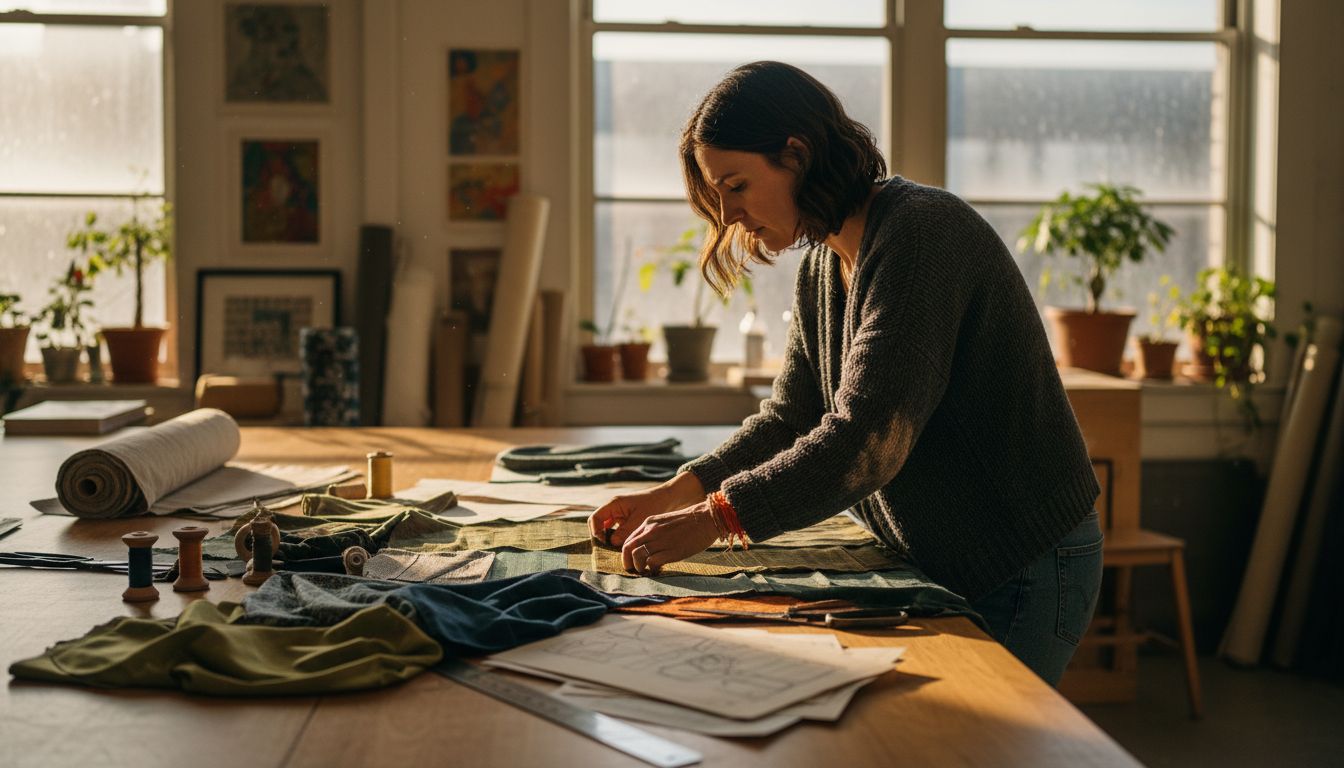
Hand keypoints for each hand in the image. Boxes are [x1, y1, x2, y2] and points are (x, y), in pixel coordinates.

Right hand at [588, 471, 704, 546]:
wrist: (669, 498)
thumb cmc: (654, 505)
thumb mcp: (639, 520)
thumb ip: (624, 531)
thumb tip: (611, 543)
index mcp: (614, 504)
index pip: (595, 518)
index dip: (596, 531)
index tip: (604, 543)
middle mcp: (614, 508)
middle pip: (599, 524)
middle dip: (601, 536)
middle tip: (609, 549)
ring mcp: (620, 514)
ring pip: (607, 528)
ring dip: (610, 538)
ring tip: (618, 550)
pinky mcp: (626, 519)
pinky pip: (616, 530)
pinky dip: (618, 538)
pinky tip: (625, 546)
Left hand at [621, 500, 720, 575]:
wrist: (706, 518)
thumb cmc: (689, 523)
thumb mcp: (666, 522)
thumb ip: (654, 532)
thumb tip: (647, 548)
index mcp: (649, 523)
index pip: (629, 540)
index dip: (626, 554)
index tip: (631, 561)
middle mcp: (651, 531)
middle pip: (628, 549)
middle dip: (627, 563)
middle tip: (633, 570)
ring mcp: (660, 541)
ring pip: (636, 556)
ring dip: (639, 567)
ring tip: (646, 571)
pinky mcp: (670, 551)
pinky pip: (651, 563)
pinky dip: (652, 569)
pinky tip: (658, 570)